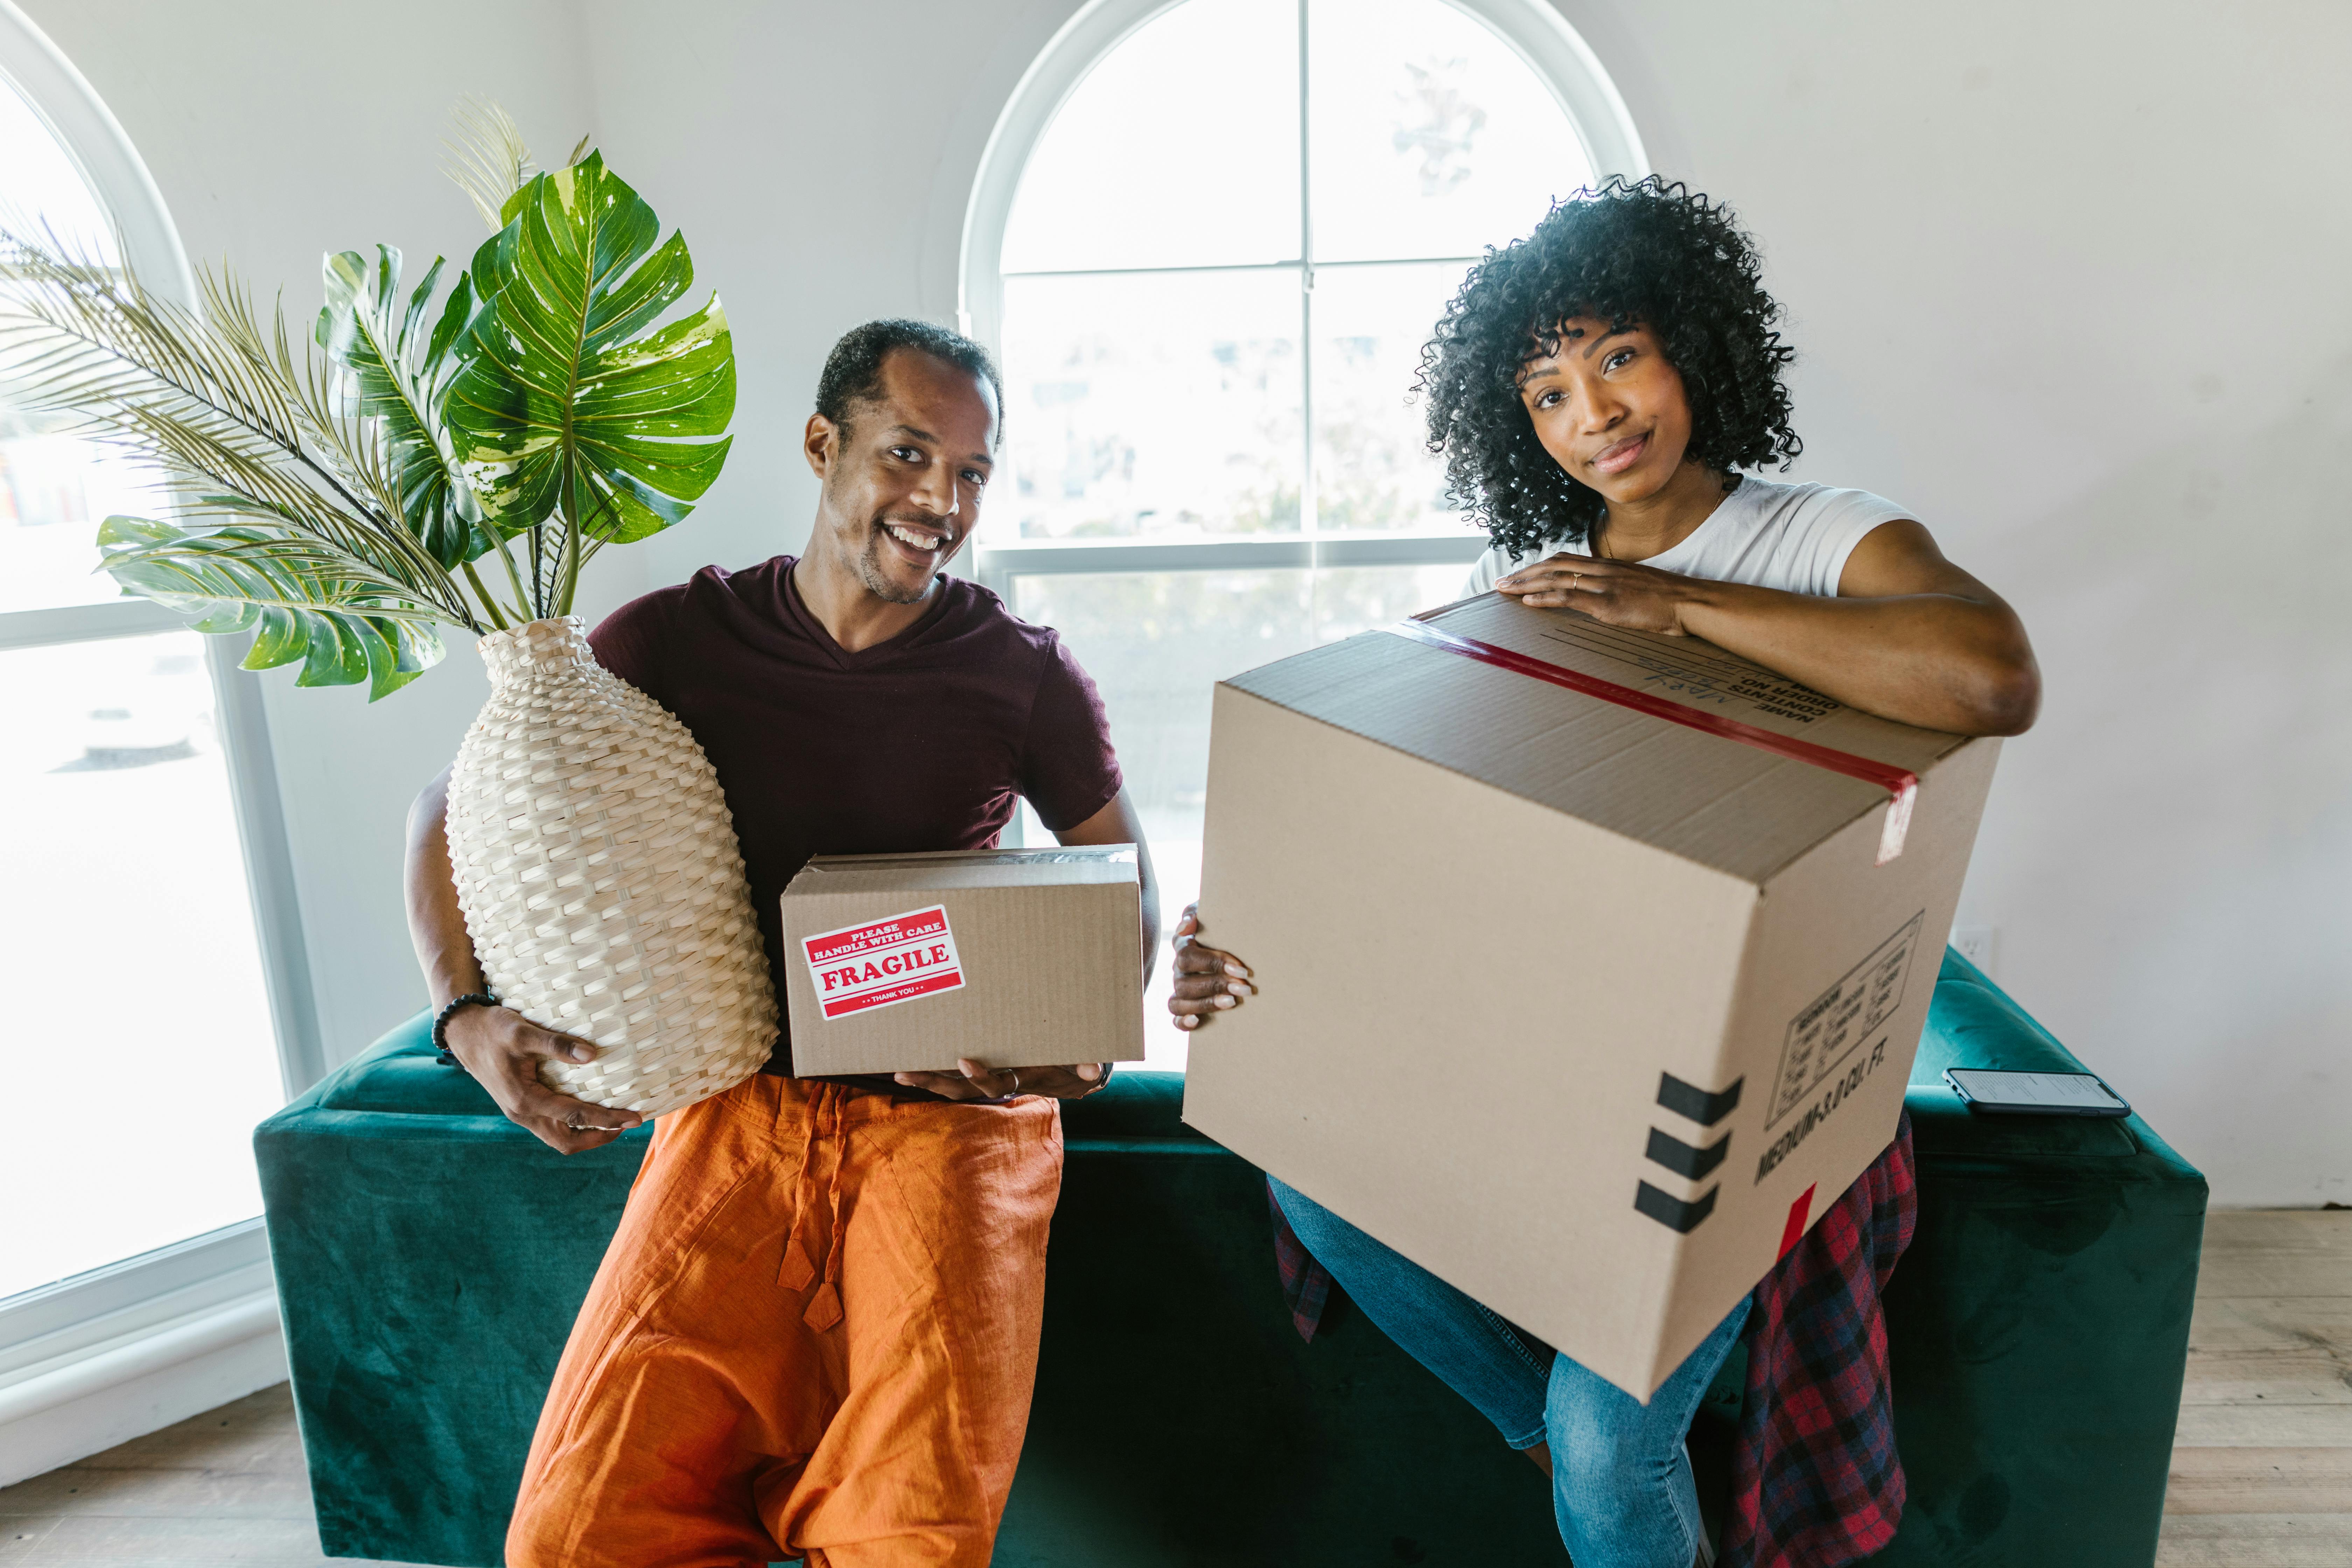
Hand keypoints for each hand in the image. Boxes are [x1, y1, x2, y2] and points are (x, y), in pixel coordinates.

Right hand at [443, 1002, 641, 1154]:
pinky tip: (589, 1110)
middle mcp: (522, 1113)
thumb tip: (592, 1055)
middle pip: (567, 1142)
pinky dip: (574, 1125)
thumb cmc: (492, 1029)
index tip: (636, 1118)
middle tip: (628, 1123)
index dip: (607, 1120)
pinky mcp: (521, 1106)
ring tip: (615, 1121)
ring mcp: (520, 1112)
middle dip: (600, 1138)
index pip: (575, 1116)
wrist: (464, 1033)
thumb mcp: (523, 1031)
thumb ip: (556, 1044)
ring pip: (558, 1138)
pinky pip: (552, 1126)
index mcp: (525, 1100)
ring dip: (588, 1135)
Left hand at [893, 1060, 1106, 1100]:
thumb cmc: (1073, 1062)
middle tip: (905, 1073)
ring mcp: (988, 1077)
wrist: (1072, 1074)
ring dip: (926, 1079)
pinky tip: (909, 1066)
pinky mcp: (981, 1069)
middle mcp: (1000, 1081)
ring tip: (898, 1072)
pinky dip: (932, 1072)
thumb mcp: (1083, 1062)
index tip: (964, 1060)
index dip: (980, 1075)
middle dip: (934, 1081)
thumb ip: (1086, 1064)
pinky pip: (952, 1074)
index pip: (997, 1082)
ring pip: (951, 1084)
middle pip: (961, 1088)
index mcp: (1020, 1078)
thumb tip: (1091, 1070)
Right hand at [1167, 903, 1252, 1031]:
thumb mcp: (1212, 913)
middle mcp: (1178, 969)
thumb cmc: (1222, 927)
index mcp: (1184, 946)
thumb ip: (1197, 912)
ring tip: (1232, 1002)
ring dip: (1206, 1002)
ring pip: (1180, 999)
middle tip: (1245, 987)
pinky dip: (1182, 1021)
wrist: (1229, 942)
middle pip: (1186, 979)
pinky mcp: (1183, 1007)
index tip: (1241, 969)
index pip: (1188, 954)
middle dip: (1217, 984)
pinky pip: (1175, 1017)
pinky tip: (1196, 1021)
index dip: (1213, 963)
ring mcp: (1179, 988)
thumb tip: (1189, 922)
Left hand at [1494, 553, 1713, 634]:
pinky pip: (1571, 597)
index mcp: (1609, 566)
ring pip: (1556, 578)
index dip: (1539, 566)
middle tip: (1500, 581)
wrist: (1690, 602)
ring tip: (1504, 589)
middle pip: (1554, 565)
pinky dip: (1546, 597)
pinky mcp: (1609, 603)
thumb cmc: (1668, 599)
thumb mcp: (1638, 587)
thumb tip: (1601, 598)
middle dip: (1524, 573)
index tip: (1520, 573)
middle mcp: (1603, 570)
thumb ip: (1617, 588)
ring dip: (1526, 583)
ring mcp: (1605, 585)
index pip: (1565, 560)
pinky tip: (1528, 601)